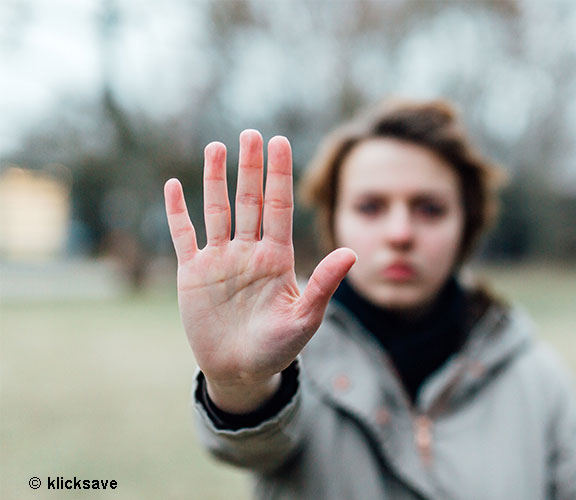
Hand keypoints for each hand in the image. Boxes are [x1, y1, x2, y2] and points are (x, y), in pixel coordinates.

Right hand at [164, 131, 355, 412]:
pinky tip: (174, 185)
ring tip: (216, 147)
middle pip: (250, 200)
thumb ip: (324, 284)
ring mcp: (220, 260)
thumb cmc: (279, 347)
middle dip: (251, 167)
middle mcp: (249, 251)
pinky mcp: (193, 274)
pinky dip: (178, 212)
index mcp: (277, 257)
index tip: (280, 142)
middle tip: (251, 133)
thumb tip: (351, 253)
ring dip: (214, 179)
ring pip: (217, 210)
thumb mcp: (305, 318)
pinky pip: (184, 236)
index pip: (279, 207)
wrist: (242, 371)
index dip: (279, 175)